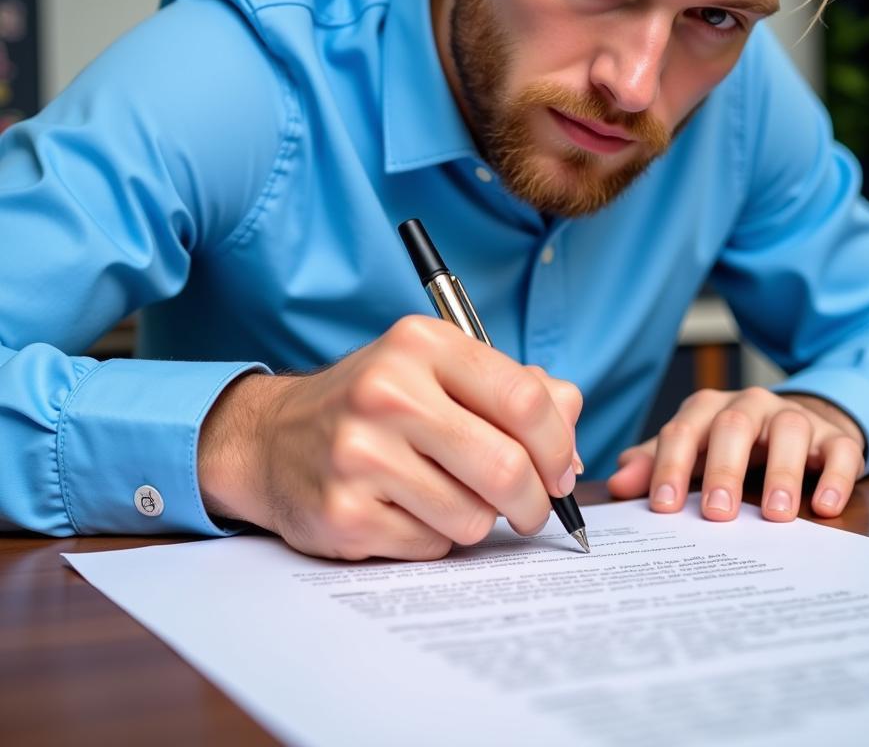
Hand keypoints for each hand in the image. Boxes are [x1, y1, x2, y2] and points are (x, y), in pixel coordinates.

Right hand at [198, 316, 582, 560]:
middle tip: (530, 506)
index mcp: (422, 345)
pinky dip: (433, 537)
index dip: (559, 444)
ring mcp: (361, 455)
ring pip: (473, 516)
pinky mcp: (344, 513)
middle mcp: (388, 393)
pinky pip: (431, 546)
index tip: (560, 469)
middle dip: (533, 500)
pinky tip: (404, 509)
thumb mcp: (438, 371)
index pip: (525, 399)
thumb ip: (513, 388)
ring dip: (475, 517)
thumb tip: (572, 417)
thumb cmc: (374, 404)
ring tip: (443, 494)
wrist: (273, 438)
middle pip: (506, 466)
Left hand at [606, 388, 864, 520]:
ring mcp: (795, 417)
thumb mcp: (694, 451)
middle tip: (717, 514)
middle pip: (732, 426)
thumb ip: (656, 464)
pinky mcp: (835, 436)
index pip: (683, 431)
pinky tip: (825, 507)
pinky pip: (840, 449)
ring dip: (781, 473)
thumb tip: (618, 484)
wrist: (800, 426)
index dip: (670, 466)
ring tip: (775, 515)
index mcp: (709, 409)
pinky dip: (835, 476)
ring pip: (788, 432)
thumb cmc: (734, 445)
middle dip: (722, 469)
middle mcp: (751, 405)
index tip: (664, 506)